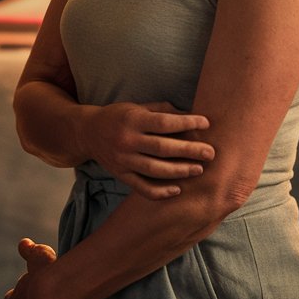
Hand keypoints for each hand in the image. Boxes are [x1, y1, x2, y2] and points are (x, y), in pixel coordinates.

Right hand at [87, 102, 213, 198]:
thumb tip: (190, 116)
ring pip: (155, 170)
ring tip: (199, 169)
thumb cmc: (119, 116)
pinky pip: (142, 187)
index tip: (206, 124)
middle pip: (162, 148)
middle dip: (189, 151)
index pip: (164, 123)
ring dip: (179, 171)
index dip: (186, 123)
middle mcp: (127, 140)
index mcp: (132, 120)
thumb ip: (161, 111)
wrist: (87, 132)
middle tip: (211, 152)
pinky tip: (177, 190)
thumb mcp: (137, 107)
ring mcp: (123, 160)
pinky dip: (160, 191)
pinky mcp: (120, 174)